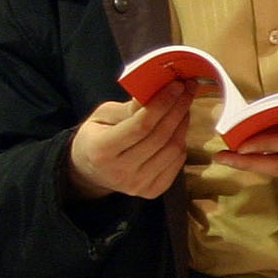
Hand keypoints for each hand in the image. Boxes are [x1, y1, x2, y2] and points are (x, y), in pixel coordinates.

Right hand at [65, 80, 193, 201]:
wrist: (90, 171)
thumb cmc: (96, 136)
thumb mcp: (103, 115)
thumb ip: (129, 107)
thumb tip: (158, 92)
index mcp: (101, 150)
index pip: (141, 126)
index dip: (162, 104)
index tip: (177, 85)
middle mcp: (120, 172)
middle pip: (160, 137)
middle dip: (178, 110)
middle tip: (188, 90)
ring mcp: (137, 185)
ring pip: (173, 150)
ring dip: (183, 125)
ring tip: (183, 107)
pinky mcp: (152, 192)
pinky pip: (177, 163)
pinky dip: (181, 143)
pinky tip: (178, 129)